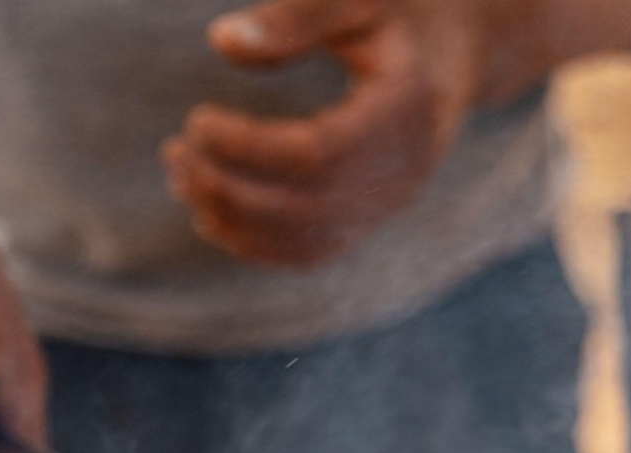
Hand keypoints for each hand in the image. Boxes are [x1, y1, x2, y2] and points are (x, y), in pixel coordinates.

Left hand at [162, 0, 497, 267]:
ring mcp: (392, 204)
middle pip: (308, 208)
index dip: (250, 150)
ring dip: (237, 222)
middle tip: (173, 155)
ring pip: (308, 239)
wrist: (458, 50)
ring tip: (181, 181)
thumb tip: (222, 43)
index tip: (195, 122)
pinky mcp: (373, 218)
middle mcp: (404, 171)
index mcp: (406, 112)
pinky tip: (212, 217)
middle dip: (232, 190)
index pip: (318, 156)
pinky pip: (314, 250)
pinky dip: (259, 244)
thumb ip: (295, 17)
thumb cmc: (403, 8)